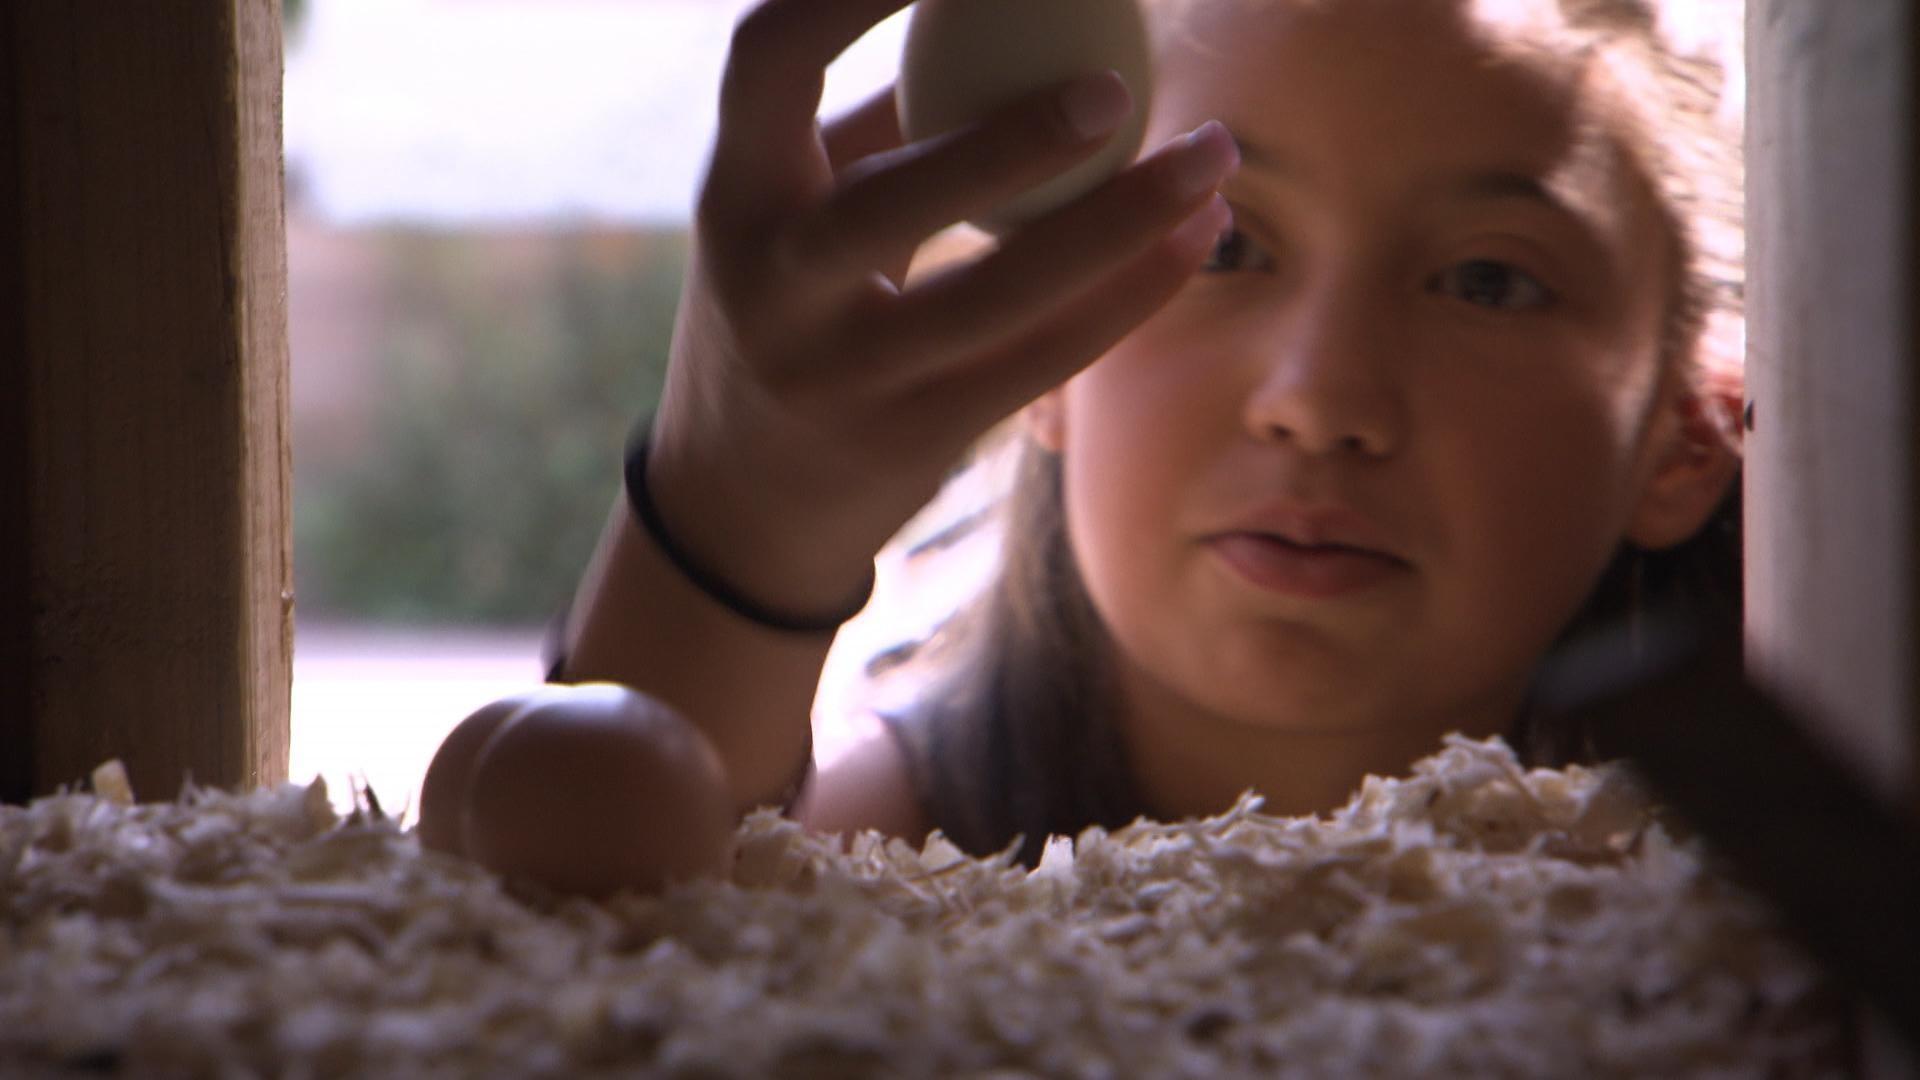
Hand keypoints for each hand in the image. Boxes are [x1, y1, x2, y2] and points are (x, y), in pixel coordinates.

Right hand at [648, 0, 1237, 613]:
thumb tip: (1002, 13)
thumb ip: (875, 121)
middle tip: (1120, 84)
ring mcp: (844, 377)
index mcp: (735, 193)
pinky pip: (1043, 359)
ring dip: (1123, 222)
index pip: (767, 57)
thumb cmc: (789, 307)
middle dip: (1015, 138)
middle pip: (895, 200)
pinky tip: (1195, 241)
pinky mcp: (915, 439)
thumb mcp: (795, 212)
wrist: (742, 500)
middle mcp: (773, 287)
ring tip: (1213, 158)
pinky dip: (1129, 294)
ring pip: (999, 297)